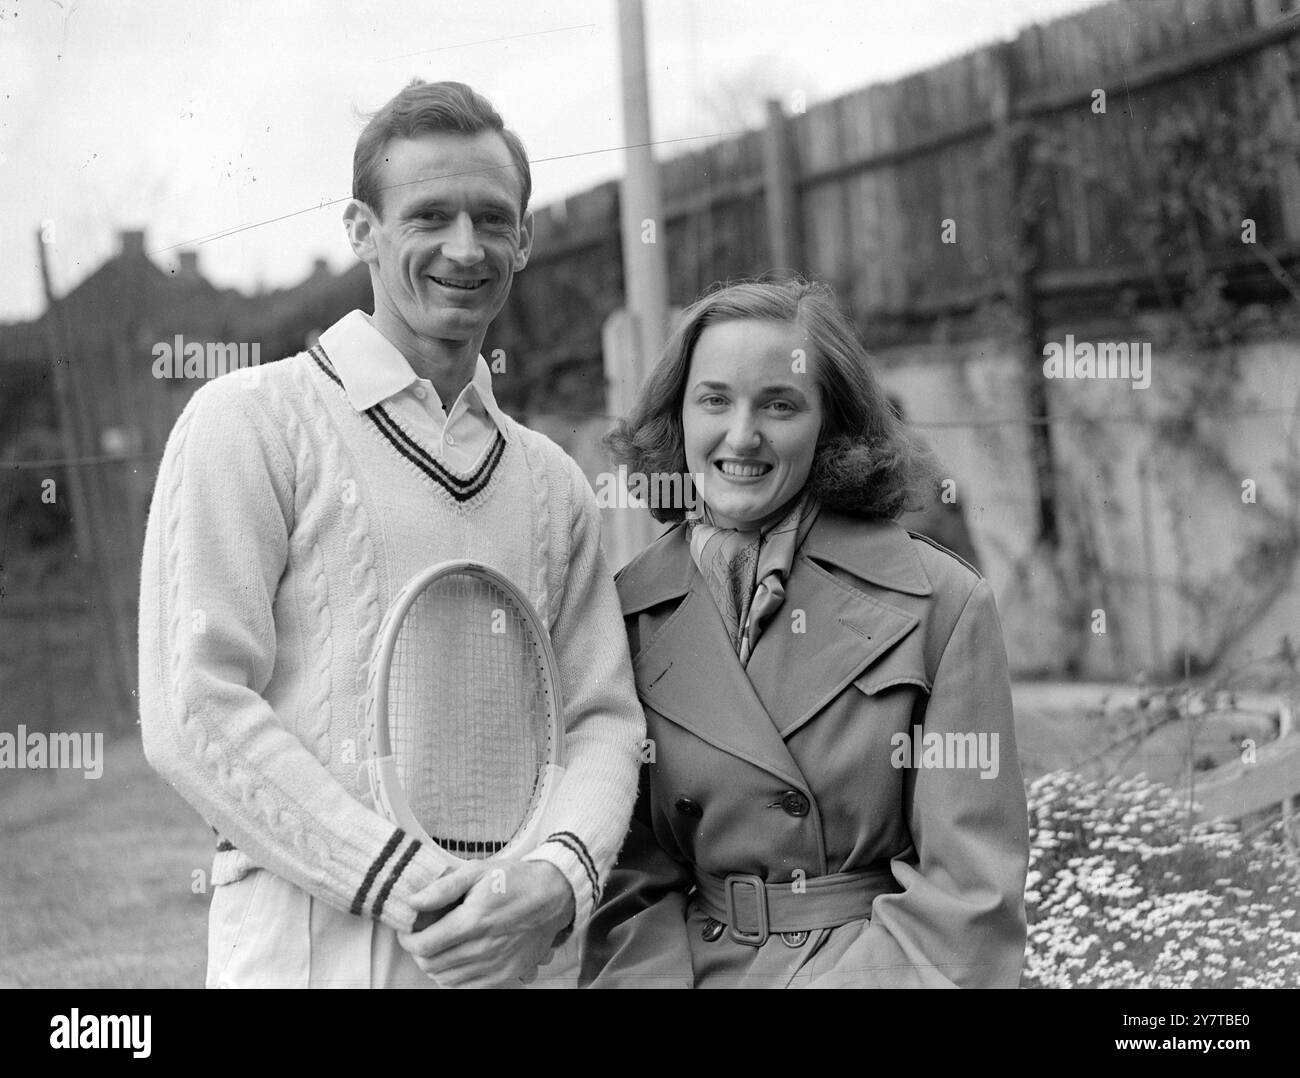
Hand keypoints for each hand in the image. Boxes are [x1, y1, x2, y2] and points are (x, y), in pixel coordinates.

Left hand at [397, 860, 575, 987]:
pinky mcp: (505, 974)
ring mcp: (495, 965)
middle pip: (432, 965)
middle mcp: (483, 948)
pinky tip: (457, 957)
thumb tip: (412, 902)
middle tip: (421, 936)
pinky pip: (467, 986)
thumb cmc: (515, 880)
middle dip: (419, 951)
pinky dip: (454, 976)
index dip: (408, 939)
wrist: (554, 896)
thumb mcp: (477, 871)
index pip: (424, 945)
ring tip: (439, 945)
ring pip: (446, 979)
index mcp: (473, 921)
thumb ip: (442, 889)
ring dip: (435, 965)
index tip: (408, 930)